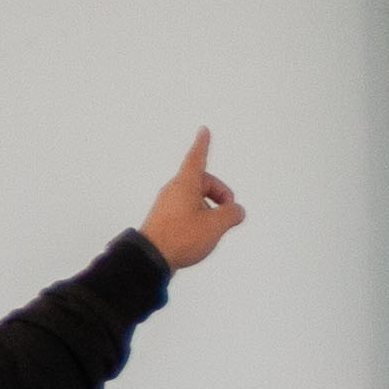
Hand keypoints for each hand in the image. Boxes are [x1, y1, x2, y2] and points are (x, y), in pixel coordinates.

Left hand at [141, 131, 245, 272]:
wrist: (151, 257)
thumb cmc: (180, 236)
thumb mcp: (215, 225)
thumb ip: (231, 214)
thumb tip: (237, 211)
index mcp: (186, 184)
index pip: (197, 158)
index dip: (202, 144)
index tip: (203, 131)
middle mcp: (175, 190)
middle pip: (203, 182)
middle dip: (220, 194)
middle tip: (230, 212)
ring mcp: (168, 205)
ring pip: (196, 199)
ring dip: (210, 209)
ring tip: (215, 229)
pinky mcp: (165, 219)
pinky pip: (187, 211)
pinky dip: (199, 218)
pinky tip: (203, 235)